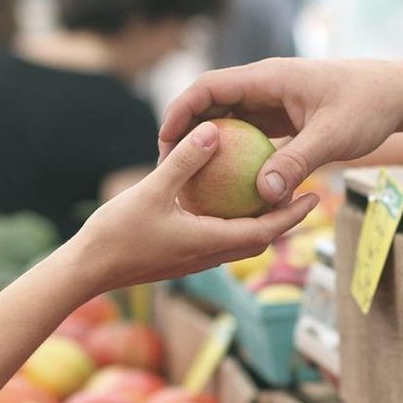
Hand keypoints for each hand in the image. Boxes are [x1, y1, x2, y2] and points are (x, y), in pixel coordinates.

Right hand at [72, 121, 318, 294]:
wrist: (88, 271)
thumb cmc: (117, 234)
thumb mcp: (151, 191)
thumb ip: (184, 162)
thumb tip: (213, 131)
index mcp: (210, 242)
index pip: (266, 231)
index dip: (293, 215)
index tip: (314, 197)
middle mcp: (209, 256)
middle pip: (260, 239)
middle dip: (284, 219)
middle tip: (303, 193)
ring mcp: (195, 260)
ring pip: (239, 242)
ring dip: (260, 223)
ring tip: (270, 195)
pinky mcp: (181, 258)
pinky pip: (218, 239)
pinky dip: (232, 223)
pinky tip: (224, 202)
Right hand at [159, 58, 402, 205]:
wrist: (396, 96)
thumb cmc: (368, 107)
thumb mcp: (332, 137)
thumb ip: (297, 163)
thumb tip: (263, 195)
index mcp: (268, 79)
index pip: (209, 88)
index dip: (181, 112)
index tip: (165, 143)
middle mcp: (265, 88)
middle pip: (212, 105)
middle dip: (187, 134)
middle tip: (170, 169)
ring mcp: (274, 104)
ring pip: (230, 123)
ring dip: (211, 148)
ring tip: (192, 182)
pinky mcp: (284, 120)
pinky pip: (251, 138)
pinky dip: (237, 158)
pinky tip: (230, 189)